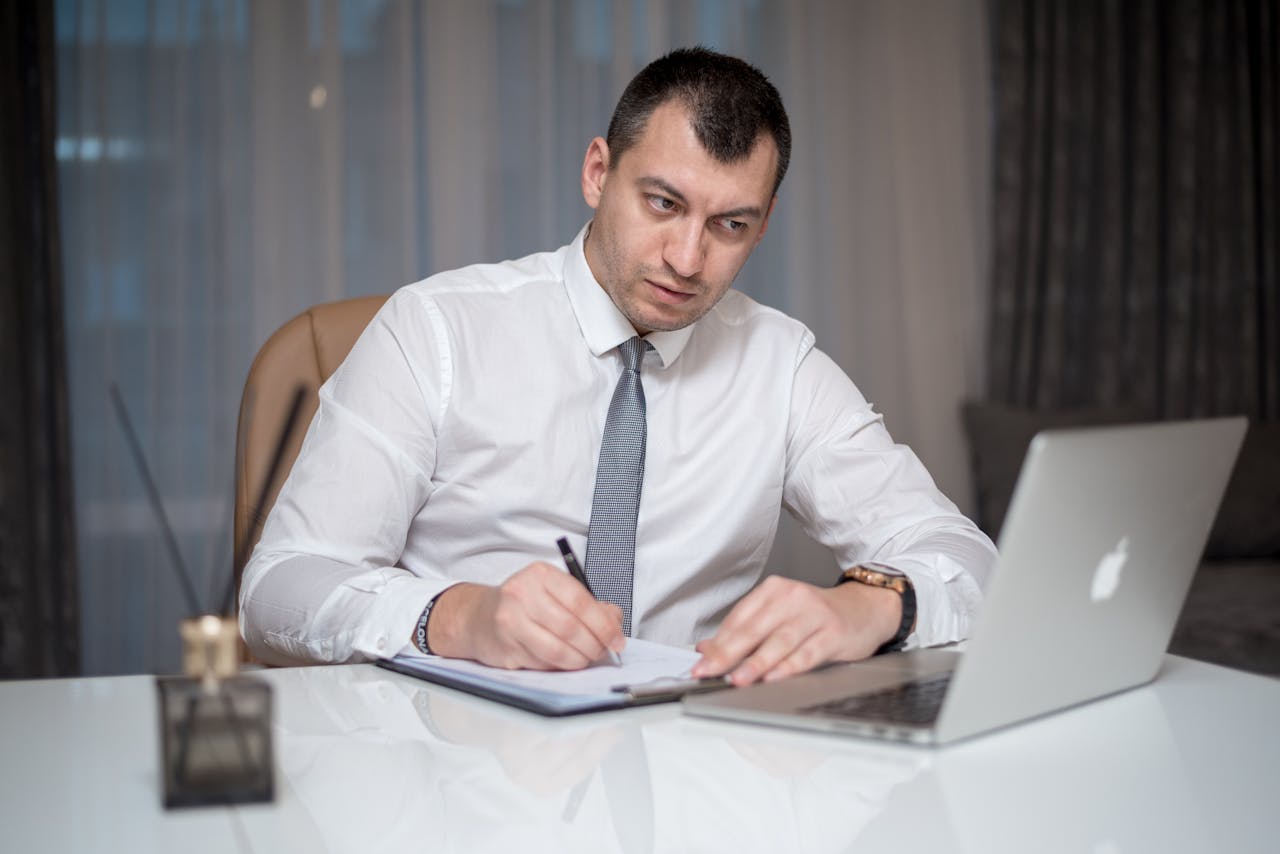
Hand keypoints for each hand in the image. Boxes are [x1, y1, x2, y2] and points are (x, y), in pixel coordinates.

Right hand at [426, 562, 624, 669]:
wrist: (478, 617)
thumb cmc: (523, 603)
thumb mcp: (554, 592)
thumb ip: (587, 604)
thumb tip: (614, 623)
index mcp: (540, 575)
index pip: (581, 601)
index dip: (604, 625)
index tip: (616, 640)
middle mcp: (521, 594)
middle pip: (570, 627)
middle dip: (594, 645)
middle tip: (602, 652)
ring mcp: (510, 622)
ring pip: (557, 650)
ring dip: (579, 660)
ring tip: (585, 659)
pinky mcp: (505, 648)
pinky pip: (542, 663)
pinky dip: (560, 667)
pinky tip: (563, 661)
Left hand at [690, 576, 900, 685]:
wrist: (864, 608)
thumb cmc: (816, 615)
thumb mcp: (779, 616)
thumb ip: (745, 631)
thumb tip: (707, 648)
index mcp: (773, 591)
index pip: (739, 618)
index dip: (718, 643)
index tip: (700, 663)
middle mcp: (792, 598)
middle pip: (753, 629)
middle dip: (727, 654)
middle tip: (708, 671)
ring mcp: (814, 614)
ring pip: (778, 642)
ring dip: (755, 663)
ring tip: (737, 678)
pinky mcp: (832, 633)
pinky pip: (806, 653)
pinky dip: (788, 666)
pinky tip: (773, 678)